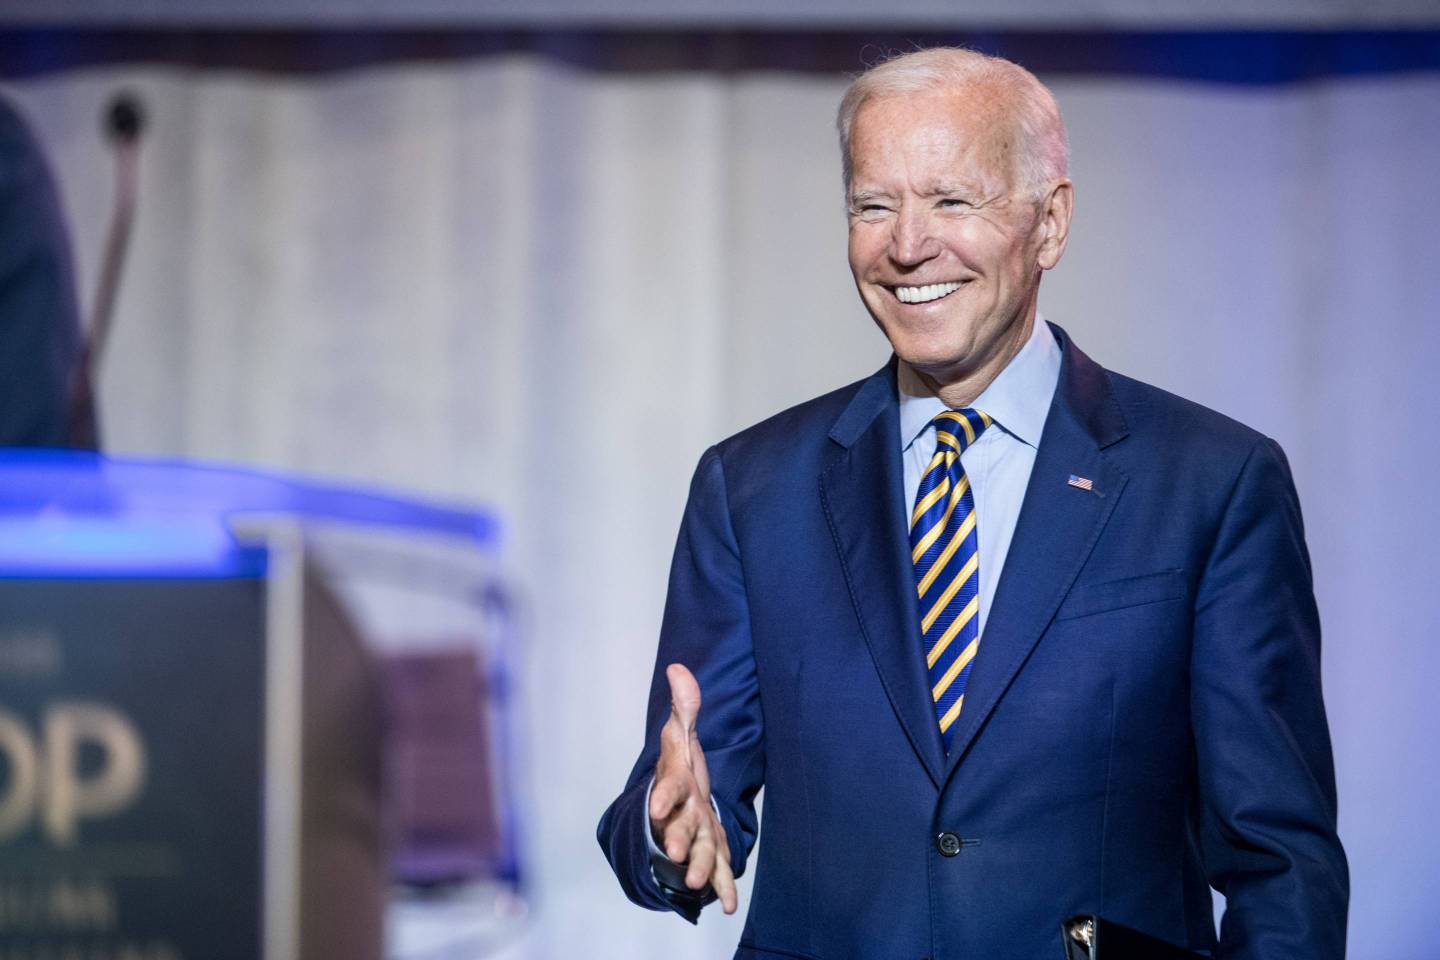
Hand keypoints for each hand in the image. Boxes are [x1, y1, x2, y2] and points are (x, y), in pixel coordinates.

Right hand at [648, 663, 738, 913]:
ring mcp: (697, 834)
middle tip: (678, 854)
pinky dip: (724, 887)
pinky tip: (728, 905)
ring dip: (700, 868)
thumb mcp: (681, 735)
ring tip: (700, 884)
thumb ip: (685, 706)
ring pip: (699, 851)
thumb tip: (678, 667)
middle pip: (681, 827)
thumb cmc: (680, 767)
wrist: (676, 803)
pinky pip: (719, 869)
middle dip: (679, 839)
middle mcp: (683, 813)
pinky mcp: (712, 850)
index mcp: (676, 785)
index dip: (663, 797)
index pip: (669, 788)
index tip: (659, 808)